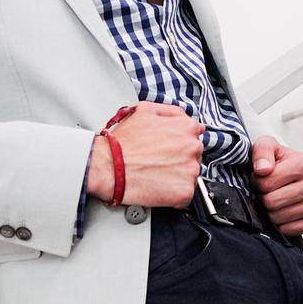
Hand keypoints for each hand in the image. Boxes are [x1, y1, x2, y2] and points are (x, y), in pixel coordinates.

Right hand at [88, 101, 203, 206]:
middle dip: (179, 157)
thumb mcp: (145, 110)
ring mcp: (190, 170)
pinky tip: (158, 185)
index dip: (178, 141)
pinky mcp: (184, 191)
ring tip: (156, 172)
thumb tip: (183, 117)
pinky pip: (185, 193)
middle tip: (159, 160)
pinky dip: (174, 192)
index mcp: (186, 127)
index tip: (168, 147)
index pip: (194, 134)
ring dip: (177, 174)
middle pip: (193, 154)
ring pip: (190, 174)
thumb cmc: (123, 142)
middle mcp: (192, 147)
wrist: (109, 167)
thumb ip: (171, 111)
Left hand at [250, 135, 302, 235]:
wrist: (290, 177)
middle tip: (265, 192)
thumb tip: (263, 169)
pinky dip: (283, 225)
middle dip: (263, 198)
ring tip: (274, 201)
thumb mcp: (266, 147)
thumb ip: (262, 151)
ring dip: (270, 212)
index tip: (260, 179)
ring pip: (281, 217)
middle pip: (273, 202)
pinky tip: (283, 213)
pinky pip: (292, 230)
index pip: (267, 182)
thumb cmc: (277, 162)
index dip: (257, 183)